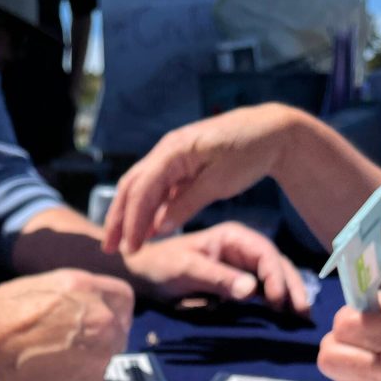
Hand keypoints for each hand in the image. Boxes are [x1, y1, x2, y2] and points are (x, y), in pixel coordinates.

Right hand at [0, 269, 133, 380]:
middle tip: (72, 348)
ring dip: (86, 363)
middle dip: (102, 338)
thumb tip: (78, 306)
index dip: (111, 311)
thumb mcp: (30, 289)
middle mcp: (100, 322)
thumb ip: (65, 296)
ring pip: (105, 360)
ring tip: (50, 366)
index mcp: (83, 288)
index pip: (123, 298)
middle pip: (119, 331)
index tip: (99, 321)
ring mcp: (98, 358)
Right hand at [104, 105, 297, 254]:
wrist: (272, 131)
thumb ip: (186, 205)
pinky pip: (157, 188)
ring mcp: (172, 156)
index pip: (143, 190)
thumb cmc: (249, 153)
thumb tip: (159, 228)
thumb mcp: (219, 183)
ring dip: (129, 215)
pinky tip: (147, 231)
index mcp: (174, 151)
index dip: (133, 222)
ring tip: (122, 243)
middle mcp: (166, 150)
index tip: (130, 249)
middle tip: (109, 249)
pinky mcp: (181, 164)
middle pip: (132, 187)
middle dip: (118, 220)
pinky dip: (149, 209)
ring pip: (141, 187)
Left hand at [123, 223, 309, 312]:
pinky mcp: (238, 282)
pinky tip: (285, 315)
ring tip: (301, 316)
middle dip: (291, 286)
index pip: (265, 254)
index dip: (276, 276)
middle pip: (276, 265)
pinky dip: (275, 301)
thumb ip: (219, 278)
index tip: (278, 300)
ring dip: (288, 295)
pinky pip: (262, 290)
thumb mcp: (188, 269)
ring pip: (274, 278)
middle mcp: (243, 248)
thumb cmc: (161, 265)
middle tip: (303, 312)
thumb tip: (252, 291)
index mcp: (233, 237)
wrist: (143, 272)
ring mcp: (242, 265)